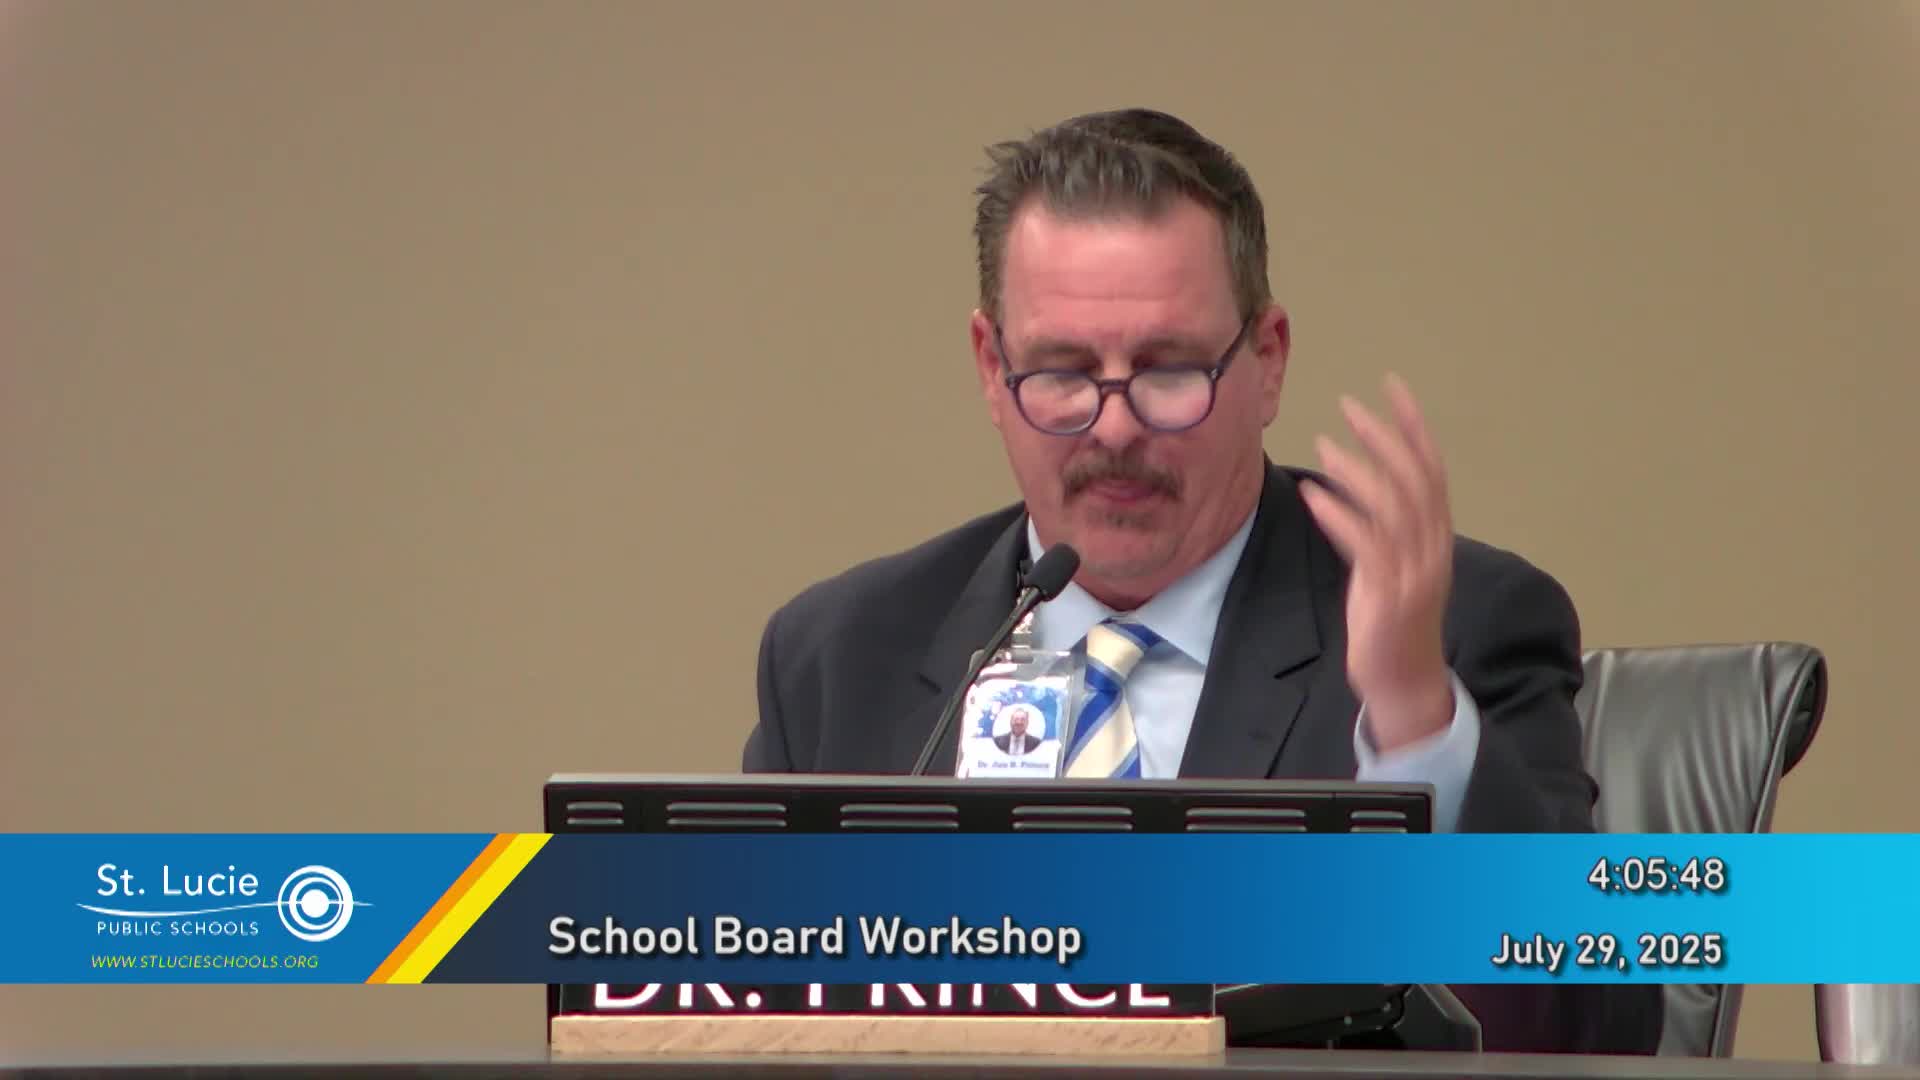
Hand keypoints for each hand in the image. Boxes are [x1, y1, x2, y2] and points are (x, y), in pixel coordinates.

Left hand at [1298, 375, 1454, 750]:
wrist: (1405, 683)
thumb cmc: (1393, 623)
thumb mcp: (1394, 565)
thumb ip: (1384, 524)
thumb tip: (1355, 480)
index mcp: (1437, 537)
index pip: (1433, 468)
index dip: (1414, 425)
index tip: (1393, 386)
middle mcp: (1432, 549)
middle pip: (1414, 479)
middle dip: (1384, 436)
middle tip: (1350, 405)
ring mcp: (1413, 573)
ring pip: (1392, 507)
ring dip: (1358, 471)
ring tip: (1326, 444)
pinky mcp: (1388, 596)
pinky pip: (1365, 546)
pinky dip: (1339, 516)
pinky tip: (1313, 495)